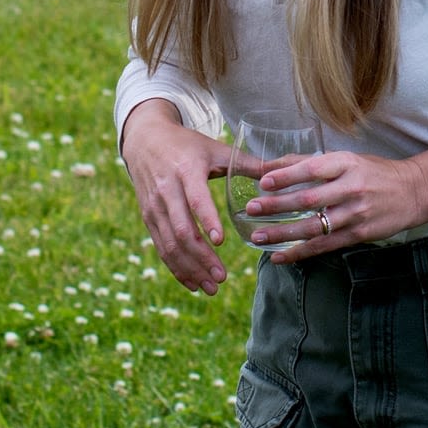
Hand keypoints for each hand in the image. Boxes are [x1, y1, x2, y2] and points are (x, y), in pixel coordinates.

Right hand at [120, 103, 266, 293]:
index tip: (221, 241)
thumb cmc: (187, 146)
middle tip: (222, 277)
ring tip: (212, 287)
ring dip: (190, 269)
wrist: (145, 140)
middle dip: (202, 257)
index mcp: (187, 170)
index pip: (196, 199)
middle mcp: (167, 191)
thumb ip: (247, 163)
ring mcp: (154, 207)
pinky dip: (176, 268)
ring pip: (170, 244)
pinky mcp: (148, 218)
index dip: (207, 220)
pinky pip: (161, 247)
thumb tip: (282, 172)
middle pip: (182, 230)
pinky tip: (193, 283)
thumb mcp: (215, 149)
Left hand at [247, 148, 427, 260]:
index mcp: (347, 164)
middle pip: (308, 199)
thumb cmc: (375, 171)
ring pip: (314, 226)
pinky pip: (324, 245)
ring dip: (283, 233)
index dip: (287, 176)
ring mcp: (355, 213)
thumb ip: (310, 163)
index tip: (263, 181)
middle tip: (251, 209)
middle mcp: (351, 188)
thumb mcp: (347, 159)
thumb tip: (272, 166)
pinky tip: (280, 257)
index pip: (312, 169)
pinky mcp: (358, 234)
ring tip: (258, 235)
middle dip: (277, 205)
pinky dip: (300, 252)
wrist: (414, 191)